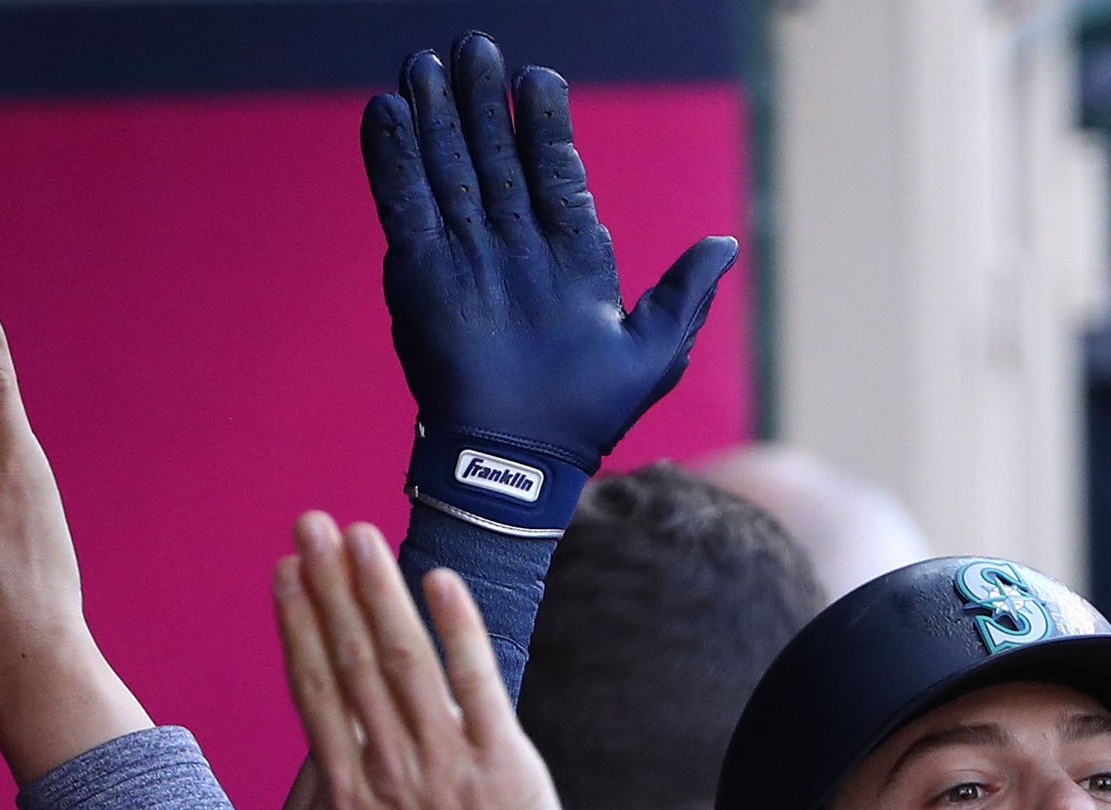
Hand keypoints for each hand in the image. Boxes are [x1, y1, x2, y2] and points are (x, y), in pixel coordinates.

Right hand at [271, 513, 578, 809]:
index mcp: (349, 798)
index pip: (315, 693)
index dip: (298, 627)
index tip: (284, 575)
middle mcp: (389, 772)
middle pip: (350, 661)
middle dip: (329, 586)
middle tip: (311, 524)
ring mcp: (447, 766)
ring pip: (403, 661)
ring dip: (379, 593)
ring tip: (358, 536)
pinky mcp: (506, 767)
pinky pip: (477, 685)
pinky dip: (458, 631)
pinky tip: (439, 582)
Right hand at [367, 36, 735, 468]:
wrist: (521, 461)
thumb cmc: (590, 416)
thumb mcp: (652, 352)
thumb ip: (683, 294)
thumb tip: (724, 245)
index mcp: (569, 256)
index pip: (553, 172)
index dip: (542, 125)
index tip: (536, 79)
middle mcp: (513, 247)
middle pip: (493, 157)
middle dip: (481, 102)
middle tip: (471, 48)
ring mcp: (464, 255)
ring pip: (447, 169)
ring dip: (434, 116)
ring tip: (423, 63)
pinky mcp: (420, 272)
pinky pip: (404, 204)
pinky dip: (393, 160)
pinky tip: (386, 112)